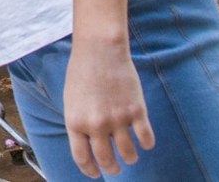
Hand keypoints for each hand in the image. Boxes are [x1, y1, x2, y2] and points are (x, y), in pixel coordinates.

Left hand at [62, 40, 153, 176]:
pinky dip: (146, 144)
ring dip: (130, 158)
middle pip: (106, 160)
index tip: (95, 173)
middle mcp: (96, 125)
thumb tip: (88, 146)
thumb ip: (79, 124)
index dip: (90, 170)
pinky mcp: (137, 111)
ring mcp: (117, 118)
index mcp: (75, 122)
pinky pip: (146, 138)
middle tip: (115, 168)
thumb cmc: (82, 73)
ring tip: (129, 156)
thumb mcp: (71, 101)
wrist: (100, 50)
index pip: (82, 158)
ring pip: (129, 153)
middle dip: (112, 168)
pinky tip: (144, 141)